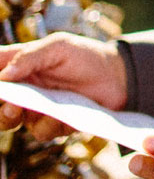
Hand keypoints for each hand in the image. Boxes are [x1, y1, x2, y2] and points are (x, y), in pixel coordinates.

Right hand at [0, 33, 127, 137]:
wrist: (118, 77)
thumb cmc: (86, 56)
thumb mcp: (59, 47)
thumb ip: (30, 57)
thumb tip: (4, 74)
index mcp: (21, 64)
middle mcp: (25, 88)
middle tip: (6, 101)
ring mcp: (36, 108)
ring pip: (9, 121)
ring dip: (9, 116)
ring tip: (17, 109)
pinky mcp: (53, 124)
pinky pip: (40, 130)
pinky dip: (46, 124)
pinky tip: (57, 115)